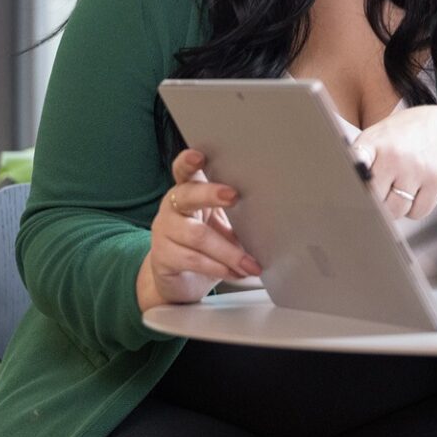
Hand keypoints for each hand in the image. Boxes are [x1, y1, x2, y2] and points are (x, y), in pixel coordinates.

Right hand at [136, 149, 262, 311]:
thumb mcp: (222, 225)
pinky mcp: (163, 257)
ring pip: (197, 235)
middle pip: (188, 195)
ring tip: (250, 264)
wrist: (182, 280)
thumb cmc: (206, 245)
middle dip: (211, 194)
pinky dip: (219, 268)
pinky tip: (235, 273)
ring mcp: (164, 231)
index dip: (189, 162)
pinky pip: (193, 259)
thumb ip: (237, 215)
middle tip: (234, 196)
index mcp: (188, 191)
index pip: (184, 170)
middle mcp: (172, 206)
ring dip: (229, 251)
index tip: (200, 156)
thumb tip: (273, 217)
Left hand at [353, 105, 436, 219]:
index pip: (358, 160)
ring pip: (397, 211)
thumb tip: (342, 189)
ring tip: (402, 186)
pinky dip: (416, 208)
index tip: (348, 183)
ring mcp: (416, 168)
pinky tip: (418, 188)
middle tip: (385, 186)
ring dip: (398, 206)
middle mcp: (394, 155)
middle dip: (378, 200)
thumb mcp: (378, 137)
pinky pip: (418, 212)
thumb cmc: (404, 138)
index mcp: (374, 143)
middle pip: (375, 200)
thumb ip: (360, 160)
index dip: (352, 173)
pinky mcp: (436, 180)